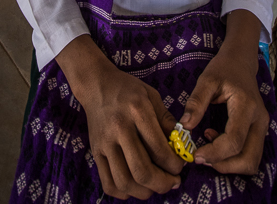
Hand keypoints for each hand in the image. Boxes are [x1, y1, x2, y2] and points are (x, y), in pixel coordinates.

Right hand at [56, 36, 182, 199]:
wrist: (96, 84)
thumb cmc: (127, 89)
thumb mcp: (151, 95)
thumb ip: (166, 120)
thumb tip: (181, 145)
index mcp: (137, 111)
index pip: (158, 149)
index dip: (174, 164)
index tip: (180, 166)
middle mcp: (119, 129)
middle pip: (141, 170)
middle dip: (162, 183)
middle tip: (173, 182)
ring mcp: (104, 143)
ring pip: (124, 181)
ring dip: (144, 192)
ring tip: (156, 186)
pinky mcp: (95, 152)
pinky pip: (108, 183)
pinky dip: (123, 193)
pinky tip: (136, 186)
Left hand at [179, 10, 268, 174]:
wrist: (241, 61)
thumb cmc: (223, 68)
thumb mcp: (206, 80)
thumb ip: (196, 102)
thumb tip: (185, 126)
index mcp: (247, 107)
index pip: (234, 141)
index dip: (215, 154)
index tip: (196, 154)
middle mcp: (259, 120)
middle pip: (248, 159)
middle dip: (224, 166)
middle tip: (202, 156)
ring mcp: (263, 127)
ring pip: (252, 161)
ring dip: (230, 164)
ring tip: (210, 147)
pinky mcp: (259, 130)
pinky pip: (250, 154)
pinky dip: (234, 158)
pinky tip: (218, 140)